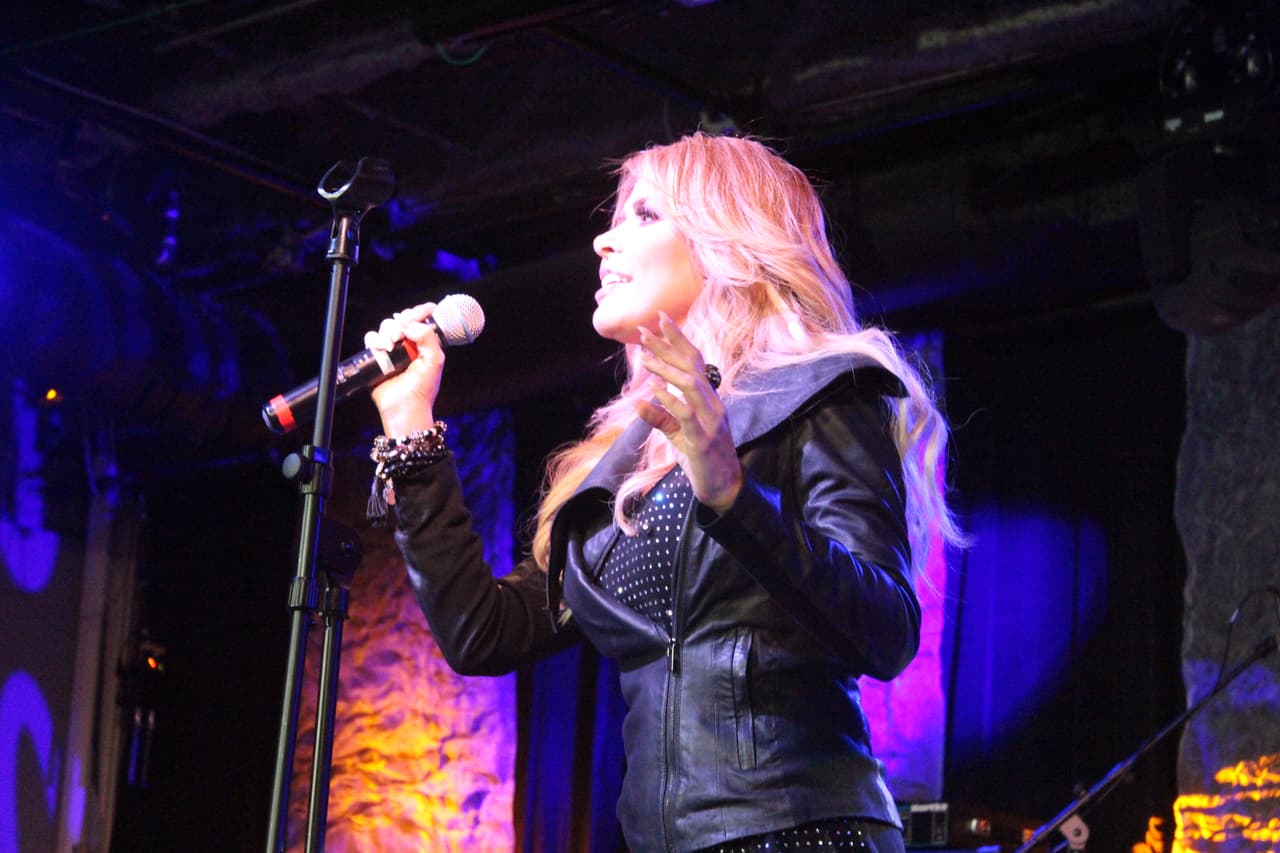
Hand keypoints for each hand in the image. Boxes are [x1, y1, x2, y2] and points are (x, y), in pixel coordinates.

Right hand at [365, 302, 445, 435]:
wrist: (405, 407)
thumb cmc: (423, 388)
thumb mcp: (435, 360)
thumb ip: (426, 337)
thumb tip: (407, 322)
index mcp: (423, 344)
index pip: (421, 321)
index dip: (422, 312)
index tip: (427, 307)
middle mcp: (407, 345)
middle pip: (400, 320)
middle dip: (401, 323)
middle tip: (401, 336)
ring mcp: (391, 351)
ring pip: (385, 327)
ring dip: (387, 332)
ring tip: (391, 346)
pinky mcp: (376, 358)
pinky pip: (371, 339)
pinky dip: (375, 340)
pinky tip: (382, 350)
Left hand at [634, 313, 741, 512]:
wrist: (723, 487)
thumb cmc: (701, 458)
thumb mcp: (677, 434)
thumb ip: (660, 417)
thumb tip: (638, 402)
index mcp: (709, 399)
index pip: (694, 362)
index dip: (678, 340)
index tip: (660, 320)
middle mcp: (713, 404)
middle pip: (691, 367)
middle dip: (668, 347)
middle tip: (645, 332)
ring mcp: (710, 421)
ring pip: (690, 385)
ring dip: (667, 369)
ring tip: (645, 359)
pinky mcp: (702, 439)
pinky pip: (686, 414)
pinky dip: (669, 400)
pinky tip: (654, 390)